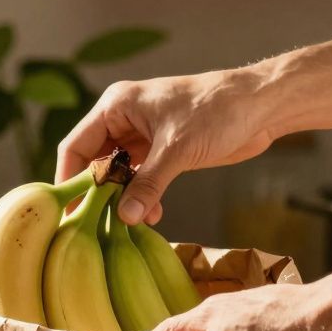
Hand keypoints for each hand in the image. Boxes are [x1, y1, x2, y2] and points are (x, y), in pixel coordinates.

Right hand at [55, 69, 277, 224]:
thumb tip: (125, 216)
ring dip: (123, 199)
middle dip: (99, 193)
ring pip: (118, 175)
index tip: (70, 210)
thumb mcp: (178, 149)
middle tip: (99, 224)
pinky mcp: (162, 152)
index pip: (77, 146)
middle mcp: (124, 120)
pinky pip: (140, 180)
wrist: (261, 106)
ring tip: (132, 222)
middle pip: (94, 163)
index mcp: (117, 106)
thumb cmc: (218, 111)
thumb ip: (149, 184)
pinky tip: (152, 215)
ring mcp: (142, 137)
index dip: (70, 179)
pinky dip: (143, 197)